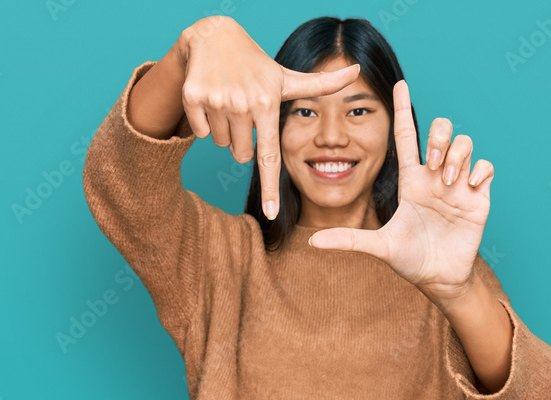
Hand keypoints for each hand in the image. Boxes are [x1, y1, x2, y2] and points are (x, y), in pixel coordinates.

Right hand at [179, 16, 359, 219]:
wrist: (214, 36)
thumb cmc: (257, 64)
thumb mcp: (287, 77)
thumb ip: (322, 85)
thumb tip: (358, 71)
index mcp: (267, 104)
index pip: (270, 156)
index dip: (270, 188)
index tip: (270, 213)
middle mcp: (242, 104)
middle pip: (241, 155)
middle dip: (243, 142)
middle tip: (245, 112)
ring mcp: (216, 100)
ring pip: (221, 144)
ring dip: (225, 130)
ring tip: (229, 101)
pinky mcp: (193, 97)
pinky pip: (201, 132)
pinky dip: (205, 121)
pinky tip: (212, 98)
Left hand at [308, 79, 494, 304]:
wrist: (438, 278)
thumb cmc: (409, 259)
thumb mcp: (379, 246)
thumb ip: (348, 240)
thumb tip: (311, 242)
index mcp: (410, 181)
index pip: (406, 136)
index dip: (402, 109)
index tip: (398, 84)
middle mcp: (434, 177)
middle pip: (440, 131)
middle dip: (438, 136)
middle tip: (432, 162)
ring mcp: (458, 185)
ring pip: (464, 143)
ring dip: (457, 154)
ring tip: (447, 181)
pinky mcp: (478, 197)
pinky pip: (486, 166)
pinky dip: (480, 169)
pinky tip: (471, 185)